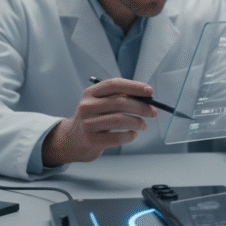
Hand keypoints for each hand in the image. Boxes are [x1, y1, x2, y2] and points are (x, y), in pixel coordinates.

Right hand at [42, 78, 157, 166]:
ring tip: (143, 125)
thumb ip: (118, 98)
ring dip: (138, 122)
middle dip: (141, 107)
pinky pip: (117, 138)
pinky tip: (132, 135)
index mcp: (90, 93)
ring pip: (120, 120)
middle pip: (120, 102)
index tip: (150, 91)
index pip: (114, 85)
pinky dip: (130, 136)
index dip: (134, 86)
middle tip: (153, 112)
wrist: (72, 140)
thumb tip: (146, 98)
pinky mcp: (91, 140)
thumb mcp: (100, 104)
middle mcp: (87, 106)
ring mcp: (88, 124)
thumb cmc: (94, 120)